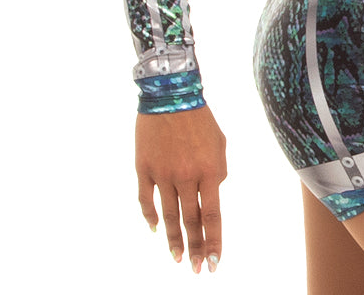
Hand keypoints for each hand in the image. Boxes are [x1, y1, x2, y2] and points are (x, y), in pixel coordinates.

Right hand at [135, 105, 226, 272]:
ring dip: (174, 241)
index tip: (214, 263)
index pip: (212, 216)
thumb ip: (217, 172)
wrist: (171, 93)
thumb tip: (211, 194)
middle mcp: (186, 176)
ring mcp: (163, 173)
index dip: (213, 242)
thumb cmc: (200, 118)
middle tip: (196, 270)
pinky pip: (146, 200)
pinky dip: (151, 217)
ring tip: (177, 259)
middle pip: (191, 221)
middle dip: (194, 249)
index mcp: (209, 169)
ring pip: (169, 216)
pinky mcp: (144, 167)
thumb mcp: (219, 144)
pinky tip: (156, 230)